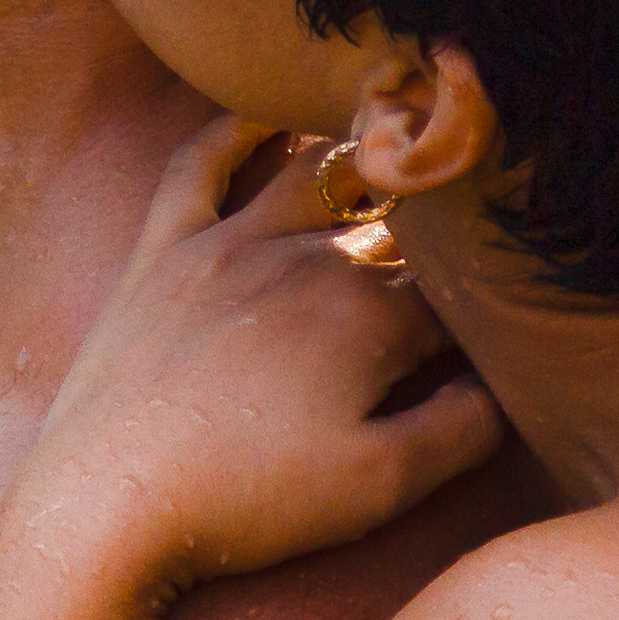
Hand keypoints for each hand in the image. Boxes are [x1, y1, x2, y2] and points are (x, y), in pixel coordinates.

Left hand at [22, 114, 507, 596]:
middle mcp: (304, 257)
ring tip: (404, 157)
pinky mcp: (162, 251)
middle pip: (395, 228)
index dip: (493, 307)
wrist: (105, 507)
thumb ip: (465, 428)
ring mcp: (227, 244)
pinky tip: (271, 112)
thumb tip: (510, 380)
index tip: (513, 319)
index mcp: (371, 314)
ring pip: (314, 176)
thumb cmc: (250, 504)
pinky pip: (199, 164)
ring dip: (365, 164)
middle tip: (473, 238)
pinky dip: (237, 129)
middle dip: (440, 233)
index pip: (460, 292)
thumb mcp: (383, 487)